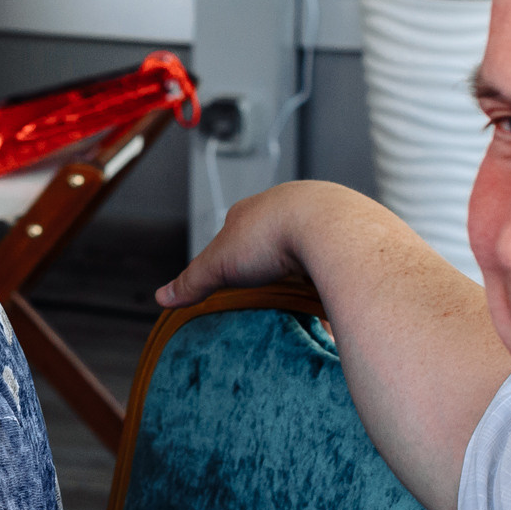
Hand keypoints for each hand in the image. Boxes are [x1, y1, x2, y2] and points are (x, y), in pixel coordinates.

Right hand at [156, 179, 360, 308]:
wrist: (333, 228)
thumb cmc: (275, 234)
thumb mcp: (219, 262)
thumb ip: (191, 281)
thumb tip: (162, 297)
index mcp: (256, 210)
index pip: (238, 232)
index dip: (234, 255)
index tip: (232, 278)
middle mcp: (291, 209)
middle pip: (276, 240)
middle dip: (273, 265)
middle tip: (267, 291)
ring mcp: (323, 221)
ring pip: (310, 249)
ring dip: (305, 272)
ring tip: (299, 300)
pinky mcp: (349, 238)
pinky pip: (338, 263)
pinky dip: (332, 282)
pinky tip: (329, 300)